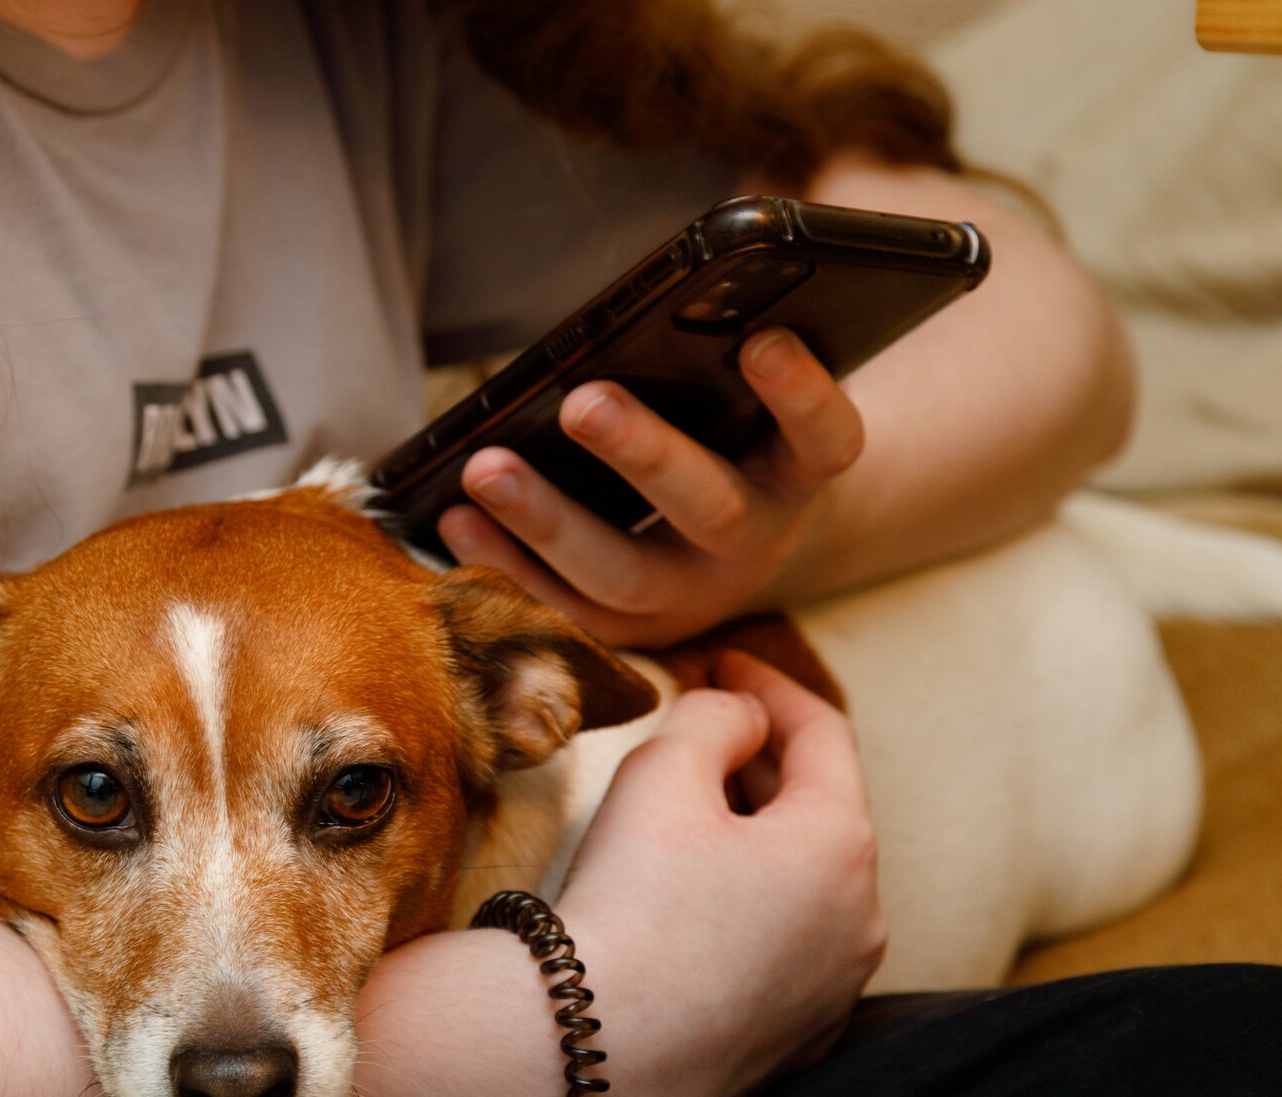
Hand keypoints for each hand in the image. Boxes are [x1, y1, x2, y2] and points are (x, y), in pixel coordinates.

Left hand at [436, 329, 864, 647]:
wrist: (722, 544)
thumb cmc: (723, 434)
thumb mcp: (740, 398)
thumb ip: (722, 350)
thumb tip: (680, 281)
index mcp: (797, 474)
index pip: (826, 439)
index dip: (802, 394)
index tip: (764, 340)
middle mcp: (751, 544)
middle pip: (709, 507)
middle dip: (644, 453)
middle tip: (583, 401)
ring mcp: (686, 597)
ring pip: (620, 574)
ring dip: (547, 520)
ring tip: (484, 468)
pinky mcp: (623, 631)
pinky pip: (561, 612)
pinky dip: (503, 568)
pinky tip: (455, 520)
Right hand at [554, 650, 884, 1096]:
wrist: (589, 1056)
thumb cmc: (628, 905)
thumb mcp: (663, 773)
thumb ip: (716, 717)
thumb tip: (742, 720)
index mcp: (841, 845)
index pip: (823, 735)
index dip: (771, 684)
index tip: (726, 657)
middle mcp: (861, 922)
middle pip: (823, 813)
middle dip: (768, 762)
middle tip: (709, 729)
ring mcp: (832, 993)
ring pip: (808, 889)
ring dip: (763, 840)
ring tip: (699, 816)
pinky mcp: (794, 1047)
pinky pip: (783, 955)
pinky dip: (752, 912)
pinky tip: (695, 908)